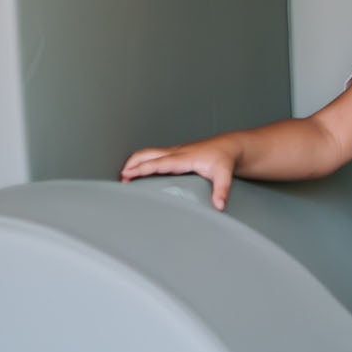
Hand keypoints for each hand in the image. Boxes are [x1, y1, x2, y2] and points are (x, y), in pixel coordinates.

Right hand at [120, 138, 238, 209]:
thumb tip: (219, 205)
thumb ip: (222, 190)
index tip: (127, 174)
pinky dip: (142, 162)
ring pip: (148, 153)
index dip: (142, 169)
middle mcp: (176, 152)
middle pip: (147, 154)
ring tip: (125, 179)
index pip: (158, 163)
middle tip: (121, 180)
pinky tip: (140, 173)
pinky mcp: (175, 154)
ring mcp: (174, 152)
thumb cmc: (225, 159)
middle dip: (132, 164)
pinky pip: (154, 156)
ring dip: (135, 163)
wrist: (230, 146)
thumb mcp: (225, 174)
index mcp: (183, 158)